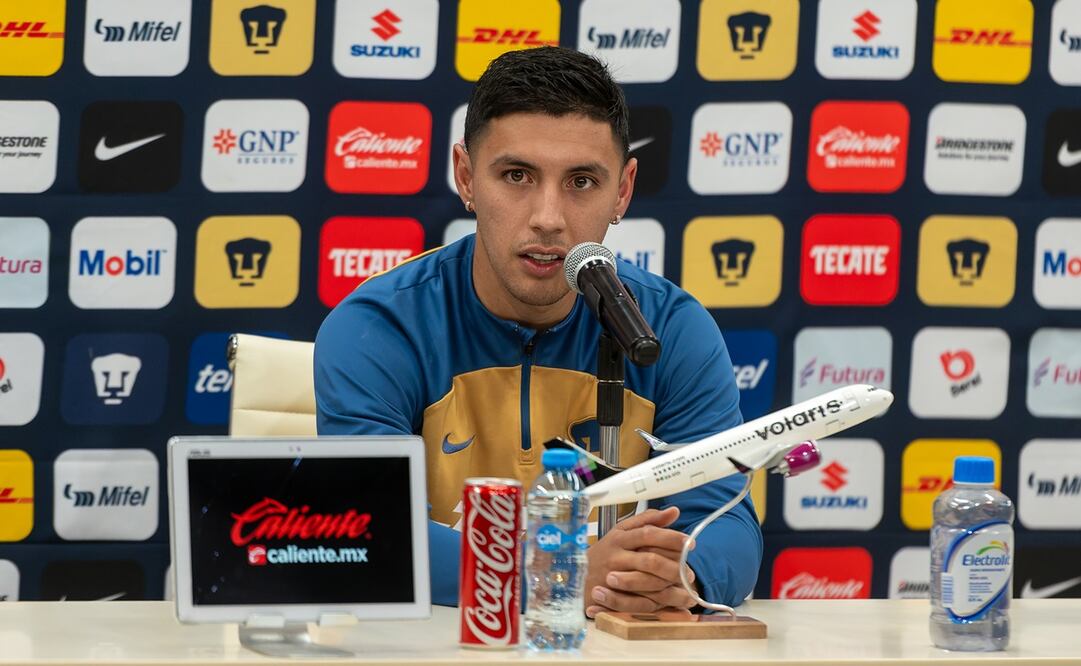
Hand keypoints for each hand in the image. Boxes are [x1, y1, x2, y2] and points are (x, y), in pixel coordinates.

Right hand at [584, 507, 698, 618]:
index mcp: (620, 537)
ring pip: (646, 580)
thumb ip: (648, 520)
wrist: (576, 576)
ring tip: (685, 586)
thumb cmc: (604, 552)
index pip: (648, 534)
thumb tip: (674, 511)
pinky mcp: (613, 595)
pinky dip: (657, 601)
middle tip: (690, 570)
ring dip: (668, 585)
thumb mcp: (622, 532)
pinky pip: (638, 600)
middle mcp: (616, 556)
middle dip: (674, 565)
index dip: (671, 538)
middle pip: (650, 559)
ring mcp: (614, 576)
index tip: (690, 543)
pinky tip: (671, 600)